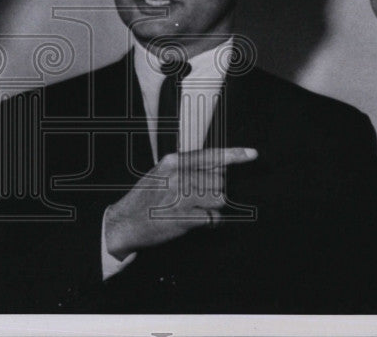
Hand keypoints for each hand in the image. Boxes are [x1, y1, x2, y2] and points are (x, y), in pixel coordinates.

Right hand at [104, 147, 257, 259]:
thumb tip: (215, 168)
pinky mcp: (183, 217)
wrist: (124, 222)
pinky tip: (197, 221)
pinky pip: (213, 218)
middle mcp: (179, 175)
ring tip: (196, 209)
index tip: (252, 154)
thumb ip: (185, 167)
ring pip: (219, 198)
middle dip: (215, 191)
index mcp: (173, 161)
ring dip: (213, 207)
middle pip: (219, 180)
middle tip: (198, 199)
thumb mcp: (160, 173)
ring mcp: (181, 196)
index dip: (234, 154)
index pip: (210, 155)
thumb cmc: (144, 198)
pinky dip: (211, 222)